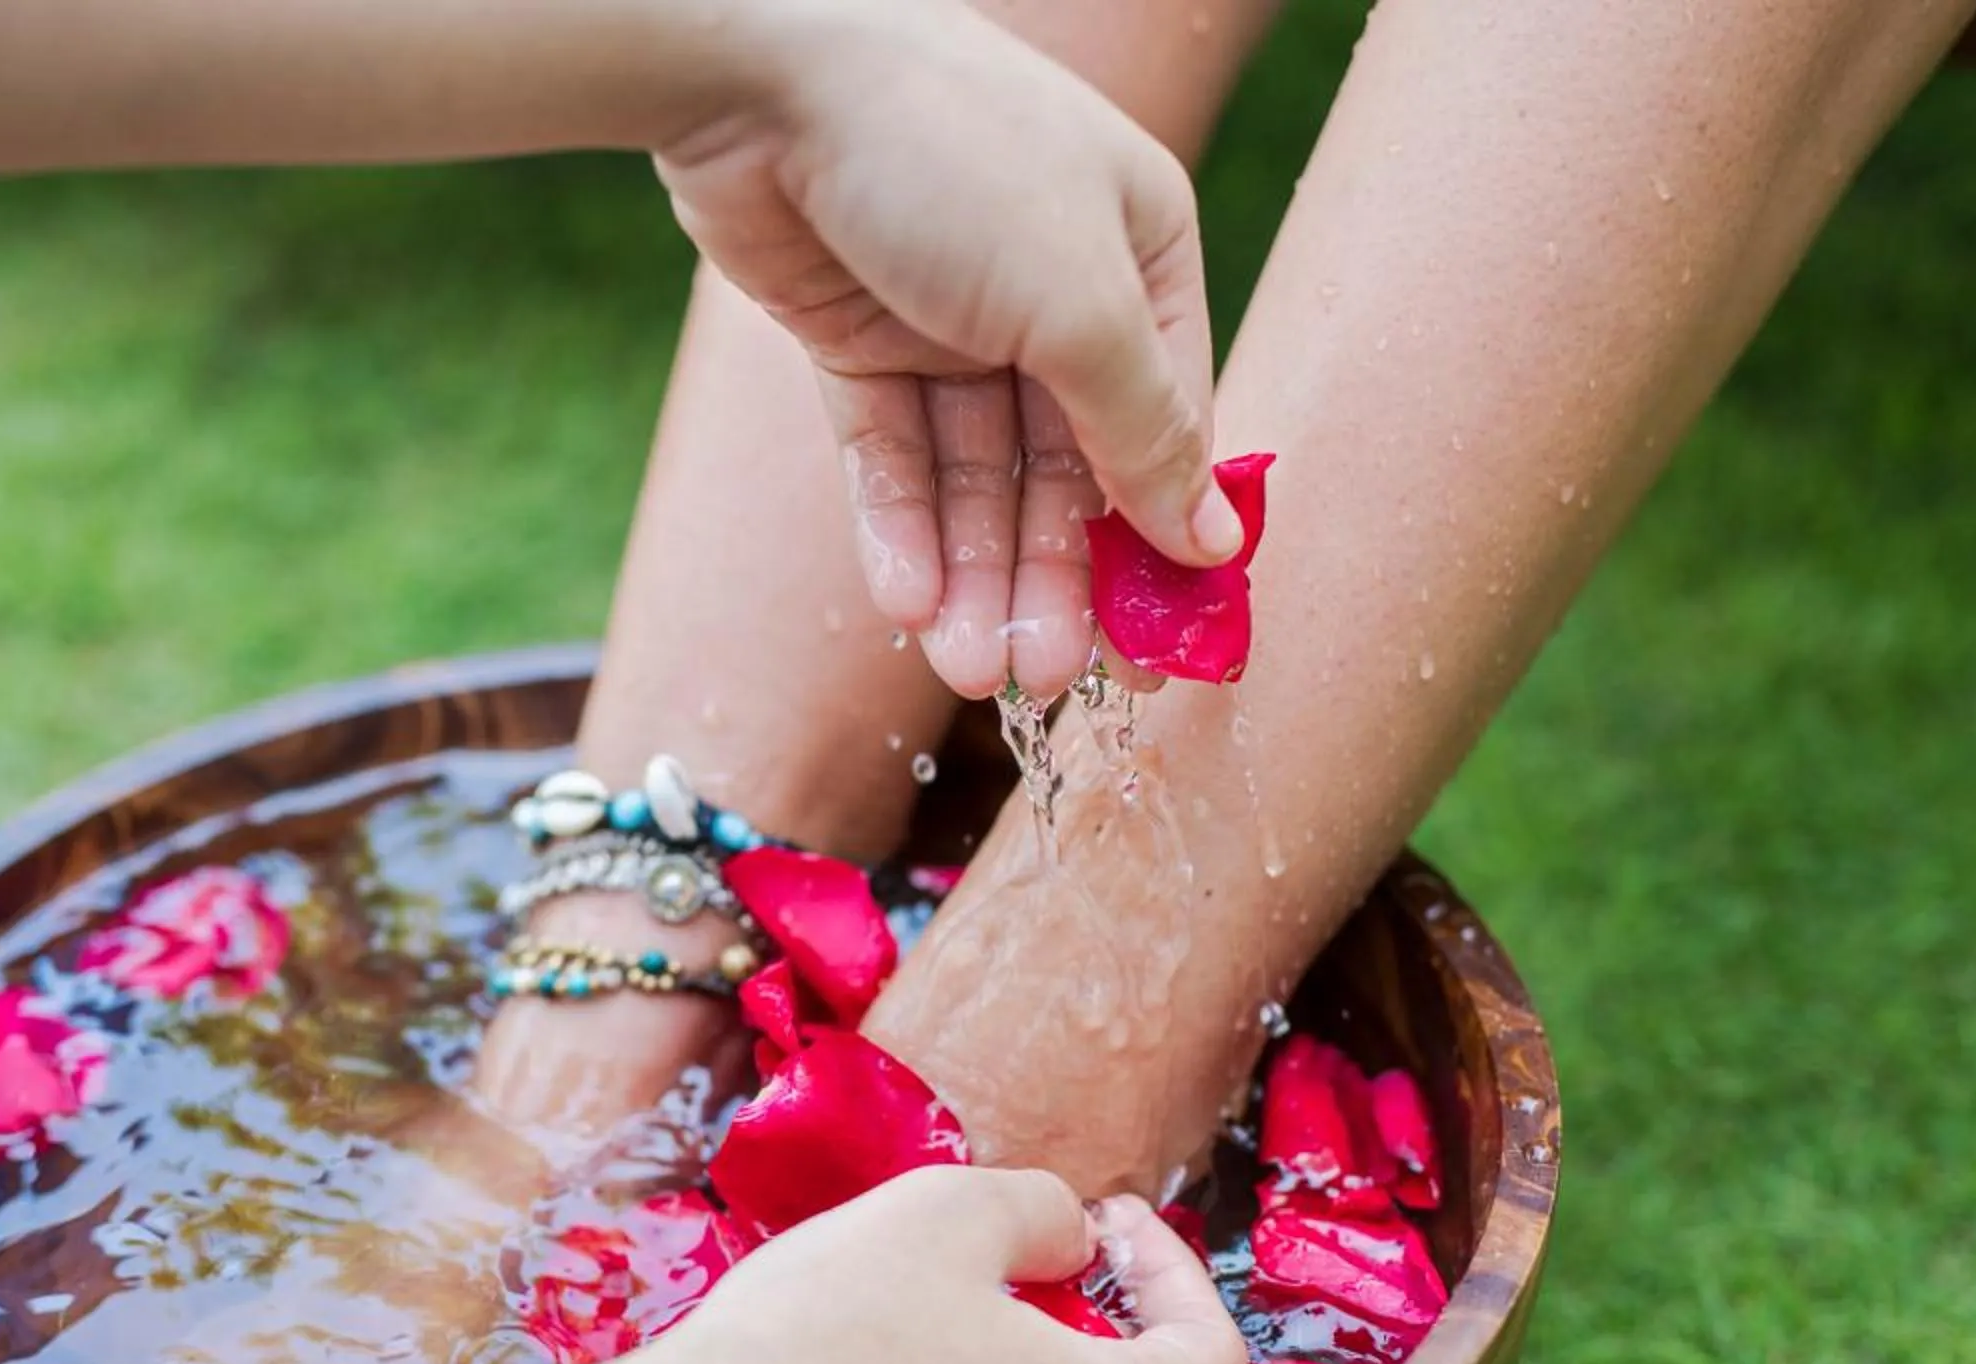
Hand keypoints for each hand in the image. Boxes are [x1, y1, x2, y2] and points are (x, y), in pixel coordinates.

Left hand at [657, 0, 1238, 703]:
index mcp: (1138, 257)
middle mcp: (1051, 289)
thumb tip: (1211, 543)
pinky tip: (905, 602)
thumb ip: (1144, 430)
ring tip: (963, 665)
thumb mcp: (1078, 301)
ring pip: (973, 475)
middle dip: (1050, 576)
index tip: (1149, 653)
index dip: (1153, 544)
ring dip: (972, 573)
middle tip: (1040, 680)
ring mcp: (948, 314)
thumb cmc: (955, 156)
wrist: (764, 72)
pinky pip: (890, 453)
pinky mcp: (856, 335)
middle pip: (1062, 468)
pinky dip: (898, 528)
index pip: (1165, 427)